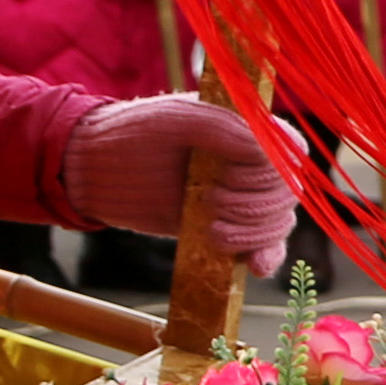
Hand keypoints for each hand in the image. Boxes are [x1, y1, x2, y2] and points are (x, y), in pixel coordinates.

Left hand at [61, 91, 296, 265]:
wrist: (94, 170)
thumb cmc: (134, 132)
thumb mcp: (179, 119)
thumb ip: (226, 129)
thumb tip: (270, 151)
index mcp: (247, 129)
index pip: (291, 152)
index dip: (273, 171)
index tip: (231, 175)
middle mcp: (250, 164)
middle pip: (287, 194)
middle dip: (254, 205)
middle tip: (209, 199)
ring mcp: (239, 198)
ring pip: (278, 223)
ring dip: (251, 232)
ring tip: (211, 228)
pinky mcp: (225, 229)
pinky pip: (264, 248)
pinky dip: (266, 258)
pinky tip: (255, 265)